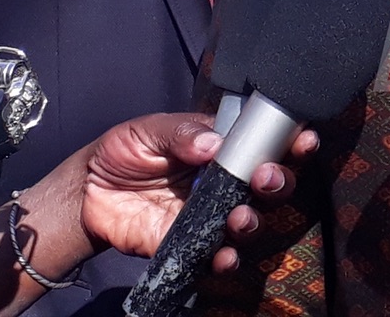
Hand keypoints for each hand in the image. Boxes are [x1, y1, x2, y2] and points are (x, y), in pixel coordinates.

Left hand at [75, 112, 317, 270]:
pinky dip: (225, 259)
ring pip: (250, 222)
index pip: (266, 144)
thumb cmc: (125, 150)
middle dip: (278, 183)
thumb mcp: (150, 130)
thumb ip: (182, 133)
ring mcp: (211, 215)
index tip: (303, 141)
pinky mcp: (190, 244)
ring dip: (253, 222)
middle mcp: (226, 182)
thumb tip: (213, 144)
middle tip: (264, 179)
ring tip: (238, 219)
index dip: (291, 142)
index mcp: (224, 147)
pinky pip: (216, 255)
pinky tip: (223, 256)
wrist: (86, 193)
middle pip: (270, 185)